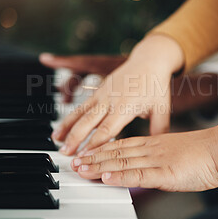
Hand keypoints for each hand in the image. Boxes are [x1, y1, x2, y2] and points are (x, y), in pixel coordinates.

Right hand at [47, 34, 184, 154]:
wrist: (150, 60)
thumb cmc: (156, 85)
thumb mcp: (162, 109)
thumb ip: (158, 130)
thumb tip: (156, 151)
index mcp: (125, 106)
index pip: (107, 130)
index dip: (94, 145)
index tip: (85, 158)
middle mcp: (110, 100)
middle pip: (88, 122)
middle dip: (75, 139)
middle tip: (65, 154)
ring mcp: (102, 94)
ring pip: (80, 113)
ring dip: (67, 127)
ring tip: (55, 140)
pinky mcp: (99, 91)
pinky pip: (81, 106)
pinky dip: (70, 117)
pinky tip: (61, 128)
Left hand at [71, 117, 217, 190]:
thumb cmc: (203, 152)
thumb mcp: (176, 152)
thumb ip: (160, 157)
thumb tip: (148, 165)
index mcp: (154, 143)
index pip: (122, 145)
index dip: (102, 149)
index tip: (87, 153)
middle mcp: (151, 149)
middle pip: (117, 153)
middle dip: (94, 158)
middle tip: (76, 162)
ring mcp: (157, 160)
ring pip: (123, 162)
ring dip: (100, 166)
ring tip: (82, 169)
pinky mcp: (165, 172)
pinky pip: (139, 174)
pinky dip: (121, 176)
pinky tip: (107, 177)